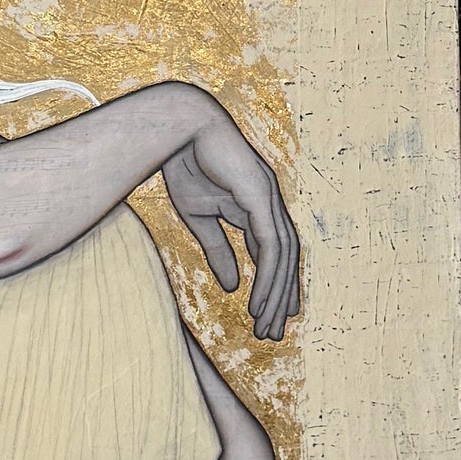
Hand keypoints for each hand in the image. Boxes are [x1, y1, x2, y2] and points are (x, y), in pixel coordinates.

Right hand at [161, 101, 301, 340]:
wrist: (177, 128)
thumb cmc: (185, 164)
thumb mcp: (199, 217)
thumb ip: (218, 250)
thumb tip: (230, 286)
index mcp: (255, 206)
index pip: (272, 252)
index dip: (274, 283)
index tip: (272, 313)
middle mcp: (269, 203)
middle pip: (284, 259)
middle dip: (280, 296)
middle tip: (273, 331)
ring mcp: (268, 199)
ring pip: (282, 258)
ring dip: (275, 295)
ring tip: (266, 326)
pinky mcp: (260, 198)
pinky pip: (270, 247)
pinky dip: (268, 277)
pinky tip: (261, 302)